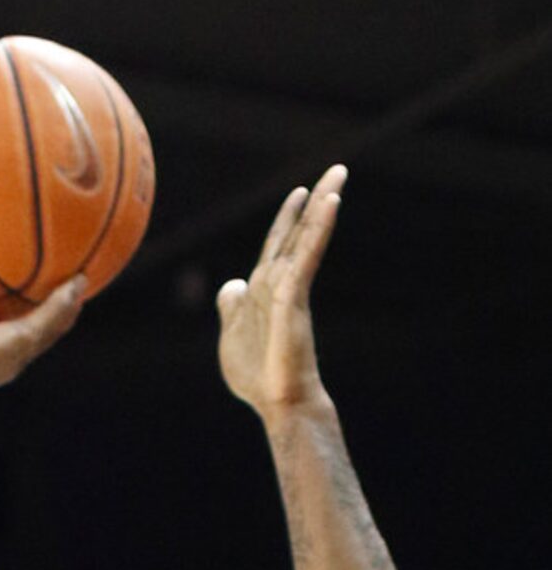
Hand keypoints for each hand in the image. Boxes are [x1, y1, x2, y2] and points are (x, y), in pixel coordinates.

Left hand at [217, 164, 345, 418]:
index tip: (298, 195)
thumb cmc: (259, 375)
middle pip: (297, 233)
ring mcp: (288, 289)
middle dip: (315, 201)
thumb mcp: (232, 334)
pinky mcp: (293, 297)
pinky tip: (330, 204)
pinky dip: (317, 230)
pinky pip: (306, 256)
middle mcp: (278, 283)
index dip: (287, 220)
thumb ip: (232, 307)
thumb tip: (230, 285)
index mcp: (263, 290)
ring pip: (306, 238)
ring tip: (338, 176)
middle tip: (336, 169)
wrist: (277, 400)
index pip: (278, 245)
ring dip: (322, 206)